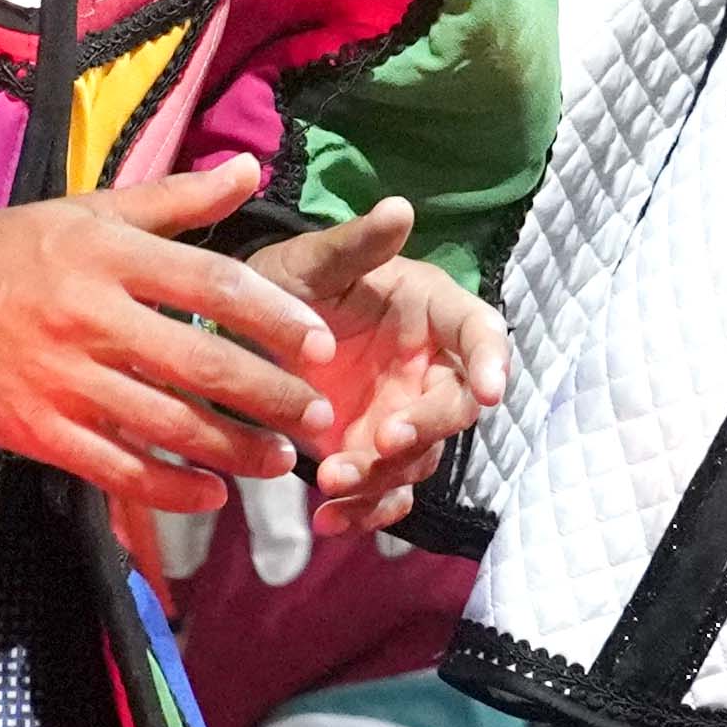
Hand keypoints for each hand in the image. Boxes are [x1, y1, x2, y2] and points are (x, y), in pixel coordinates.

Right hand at [0, 154, 336, 515]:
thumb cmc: (11, 249)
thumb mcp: (89, 209)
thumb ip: (175, 198)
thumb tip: (249, 169)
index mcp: (110, 254)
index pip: (213, 283)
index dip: (274, 316)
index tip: (320, 344)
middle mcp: (93, 316)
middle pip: (201, 362)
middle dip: (270, 395)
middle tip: (319, 417)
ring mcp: (65, 380)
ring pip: (167, 423)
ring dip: (233, 449)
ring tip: (280, 461)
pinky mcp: (39, 430)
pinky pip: (117, 468)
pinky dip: (170, 487)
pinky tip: (211, 494)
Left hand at [249, 196, 506, 542]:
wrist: (236, 336)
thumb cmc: (280, 284)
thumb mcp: (309, 262)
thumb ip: (356, 245)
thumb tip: (399, 207)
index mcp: (428, 309)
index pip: (479, 331)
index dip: (490, 360)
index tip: (490, 390)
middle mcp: (427, 366)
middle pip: (456, 406)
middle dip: (427, 428)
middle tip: (384, 441)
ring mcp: (402, 414)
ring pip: (418, 458)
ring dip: (382, 475)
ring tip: (330, 481)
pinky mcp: (371, 454)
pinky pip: (385, 492)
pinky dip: (363, 512)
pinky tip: (327, 519)